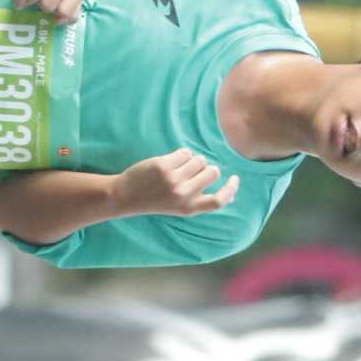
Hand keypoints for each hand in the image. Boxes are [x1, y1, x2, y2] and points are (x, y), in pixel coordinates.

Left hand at [116, 148, 240, 217]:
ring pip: (199, 160)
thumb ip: (200, 198)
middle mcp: (184, 195)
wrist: (125, 197)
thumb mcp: (179, 207)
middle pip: (212, 172)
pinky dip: (181, 154)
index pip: (219, 201)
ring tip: (178, 167)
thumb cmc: (156, 200)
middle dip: (207, 167)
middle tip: (192, 170)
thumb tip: (229, 189)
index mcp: (189, 208)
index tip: (234, 179)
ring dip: (193, 160)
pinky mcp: (164, 166)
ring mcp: (174, 180)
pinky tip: (169, 162)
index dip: (231, 189)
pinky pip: (185, 152)